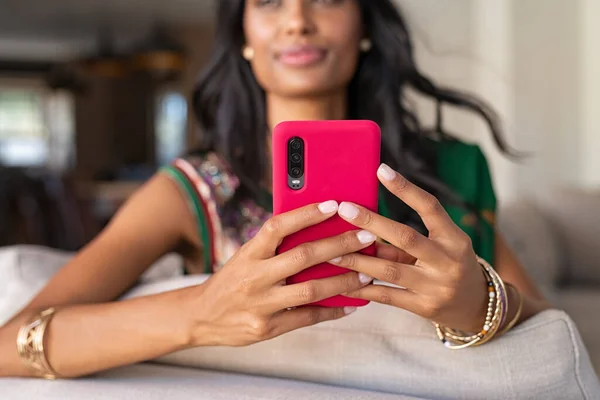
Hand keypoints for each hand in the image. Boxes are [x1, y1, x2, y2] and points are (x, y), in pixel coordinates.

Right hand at [187, 201, 374, 346]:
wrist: (201, 316)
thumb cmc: (231, 280)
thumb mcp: (245, 257)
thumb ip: (273, 247)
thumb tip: (315, 228)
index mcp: (249, 253)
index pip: (278, 226)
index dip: (307, 214)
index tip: (334, 205)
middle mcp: (254, 277)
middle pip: (303, 256)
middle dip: (340, 245)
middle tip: (367, 237)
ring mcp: (261, 304)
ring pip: (311, 290)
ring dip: (344, 281)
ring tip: (368, 274)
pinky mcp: (267, 328)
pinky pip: (307, 317)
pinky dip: (333, 310)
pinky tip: (353, 304)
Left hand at [330, 164, 487, 332]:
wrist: (477, 307)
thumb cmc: (451, 266)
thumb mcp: (439, 247)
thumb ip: (404, 240)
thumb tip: (363, 227)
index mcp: (455, 238)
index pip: (430, 207)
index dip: (405, 188)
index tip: (381, 170)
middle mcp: (448, 261)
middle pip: (405, 237)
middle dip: (372, 222)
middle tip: (345, 209)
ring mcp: (437, 286)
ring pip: (390, 269)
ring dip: (358, 260)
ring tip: (332, 252)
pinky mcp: (424, 308)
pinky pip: (387, 296)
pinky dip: (364, 289)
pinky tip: (342, 284)